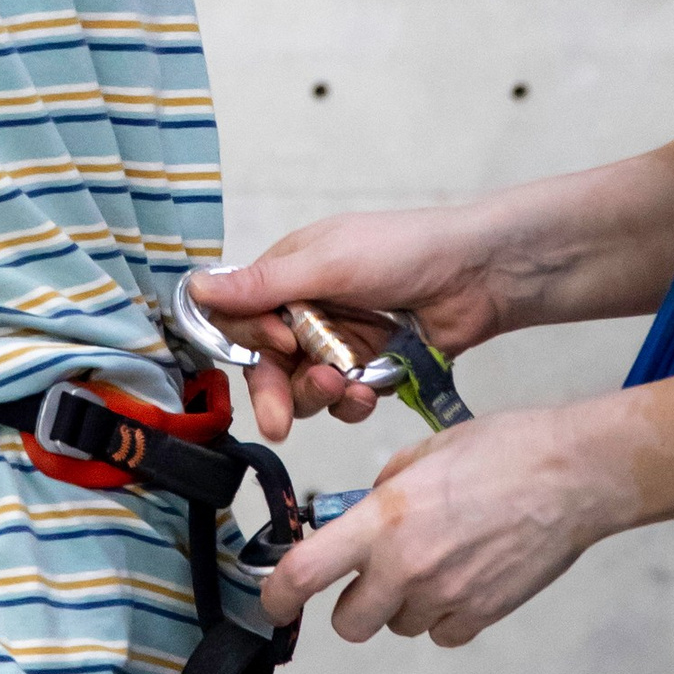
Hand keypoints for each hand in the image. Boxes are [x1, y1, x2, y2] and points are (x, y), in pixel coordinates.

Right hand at [197, 204, 501, 443]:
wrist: (479, 275)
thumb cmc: (404, 250)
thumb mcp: (328, 264)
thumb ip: (263, 286)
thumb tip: (194, 287)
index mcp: (289, 275)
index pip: (242, 320)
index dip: (253, 343)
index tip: (278, 346)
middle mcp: (307, 310)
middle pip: (269, 366)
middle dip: (275, 393)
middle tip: (278, 423)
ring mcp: (340, 343)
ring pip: (305, 390)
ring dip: (318, 397)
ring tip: (347, 388)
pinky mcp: (371, 370)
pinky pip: (344, 402)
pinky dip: (352, 403)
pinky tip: (369, 392)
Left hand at [260, 399, 625, 645]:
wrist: (574, 476)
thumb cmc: (507, 450)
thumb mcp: (424, 452)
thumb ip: (383, 491)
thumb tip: (364, 516)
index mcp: (383, 519)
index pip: (304, 574)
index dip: (276, 597)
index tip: (272, 603)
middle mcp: (407, 567)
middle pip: (349, 623)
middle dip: (354, 604)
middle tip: (375, 575)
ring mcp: (446, 598)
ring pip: (400, 627)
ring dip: (405, 605)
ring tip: (441, 560)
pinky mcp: (481, 617)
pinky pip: (442, 632)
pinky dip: (446, 615)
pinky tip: (467, 577)